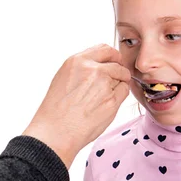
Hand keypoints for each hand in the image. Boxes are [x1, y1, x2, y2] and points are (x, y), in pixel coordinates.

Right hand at [23, 44, 130, 168]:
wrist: (55, 131)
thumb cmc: (56, 110)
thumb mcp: (63, 78)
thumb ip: (82, 68)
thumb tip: (100, 66)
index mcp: (77, 61)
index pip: (105, 49)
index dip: (113, 57)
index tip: (115, 62)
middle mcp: (92, 69)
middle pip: (117, 64)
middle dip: (118, 72)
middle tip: (112, 84)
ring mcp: (104, 84)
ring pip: (122, 77)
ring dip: (118, 85)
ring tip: (102, 98)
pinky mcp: (112, 100)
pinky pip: (124, 92)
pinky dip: (119, 96)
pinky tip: (105, 105)